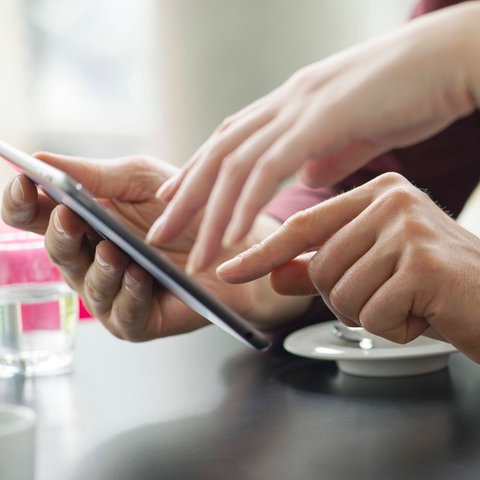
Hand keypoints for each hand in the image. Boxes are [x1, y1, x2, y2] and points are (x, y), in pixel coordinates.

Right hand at [2, 153, 308, 340]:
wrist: (235, 244)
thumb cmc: (188, 210)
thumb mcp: (143, 181)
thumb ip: (96, 175)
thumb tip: (38, 157)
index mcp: (86, 220)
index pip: (37, 213)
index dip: (23, 199)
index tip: (26, 182)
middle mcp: (90, 257)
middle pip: (56, 250)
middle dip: (61, 234)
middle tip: (72, 217)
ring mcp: (111, 291)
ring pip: (85, 284)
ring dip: (96, 266)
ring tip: (113, 250)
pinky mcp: (137, 319)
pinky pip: (121, 312)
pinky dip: (127, 294)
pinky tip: (139, 275)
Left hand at [147, 2, 479, 273]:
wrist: (449, 61)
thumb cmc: (407, 95)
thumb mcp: (354, 132)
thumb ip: (324, 154)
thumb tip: (306, 176)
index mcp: (290, 106)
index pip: (229, 141)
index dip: (197, 172)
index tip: (175, 200)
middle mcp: (285, 103)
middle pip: (219, 155)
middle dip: (186, 199)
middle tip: (159, 235)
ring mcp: (300, 108)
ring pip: (236, 165)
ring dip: (209, 214)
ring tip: (193, 257)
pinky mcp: (323, 118)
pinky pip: (272, 167)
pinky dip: (246, 204)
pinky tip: (231, 236)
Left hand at [217, 172, 479, 362]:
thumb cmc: (435, 286)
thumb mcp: (372, 270)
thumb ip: (320, 266)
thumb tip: (275, 271)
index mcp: (375, 194)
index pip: (302, 226)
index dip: (261, 253)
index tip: (226, 271)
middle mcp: (390, 199)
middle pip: (320, 268)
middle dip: (345, 298)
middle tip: (389, 295)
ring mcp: (407, 226)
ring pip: (341, 293)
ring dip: (370, 314)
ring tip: (409, 302)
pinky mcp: (422, 261)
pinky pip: (371, 313)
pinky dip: (393, 327)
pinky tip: (423, 313)